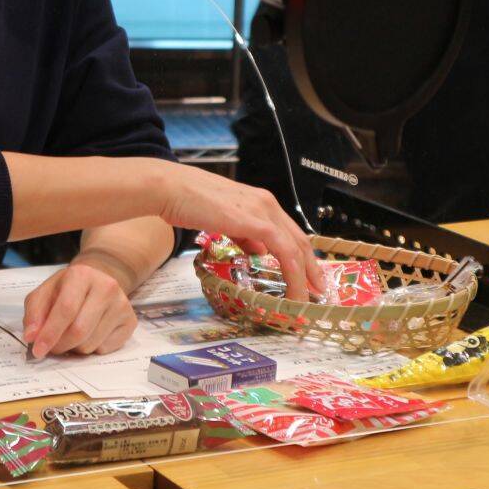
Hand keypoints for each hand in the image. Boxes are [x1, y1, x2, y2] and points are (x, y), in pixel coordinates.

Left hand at [22, 258, 136, 358]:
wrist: (98, 280)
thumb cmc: (67, 289)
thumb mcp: (44, 293)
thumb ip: (34, 314)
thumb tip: (31, 337)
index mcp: (81, 275)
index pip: (66, 309)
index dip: (50, 333)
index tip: (38, 350)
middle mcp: (106, 287)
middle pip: (79, 331)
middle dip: (60, 345)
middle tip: (52, 347)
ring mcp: (121, 304)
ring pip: (91, 344)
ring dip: (74, 348)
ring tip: (71, 334)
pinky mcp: (130, 321)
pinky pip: (105, 349)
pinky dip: (91, 349)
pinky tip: (89, 334)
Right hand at [152, 163, 323, 299]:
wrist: (171, 189)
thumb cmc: (188, 202)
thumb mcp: (223, 220)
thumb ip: (243, 234)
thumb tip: (257, 250)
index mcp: (260, 202)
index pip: (290, 232)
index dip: (302, 256)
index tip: (307, 277)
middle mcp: (267, 204)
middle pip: (300, 240)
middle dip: (311, 268)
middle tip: (317, 291)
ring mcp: (263, 211)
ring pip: (296, 248)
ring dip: (304, 277)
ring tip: (305, 299)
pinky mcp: (256, 222)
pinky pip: (284, 251)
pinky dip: (293, 274)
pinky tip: (293, 290)